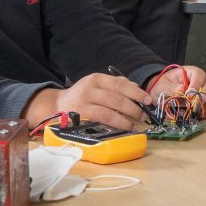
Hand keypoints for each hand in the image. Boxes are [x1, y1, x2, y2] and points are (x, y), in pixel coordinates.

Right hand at [23, 72, 151, 130]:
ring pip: (110, 112)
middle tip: (144, 115)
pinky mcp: (81, 118)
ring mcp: (84, 104)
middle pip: (116, 98)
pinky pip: (102, 122)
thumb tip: (136, 88)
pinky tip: (123, 127)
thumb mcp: (96, 85)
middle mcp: (89, 89)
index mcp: (96, 79)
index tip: (148, 100)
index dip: (136, 92)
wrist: (57, 105)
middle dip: (134, 108)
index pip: (120, 84)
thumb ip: (114, 85)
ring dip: (126, 119)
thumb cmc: (82, 96)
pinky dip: (116, 125)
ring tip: (135, 124)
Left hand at [146, 65, 205, 117]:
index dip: (196, 85)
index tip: (189, 96)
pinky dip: (205, 112)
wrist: (161, 93)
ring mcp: (203, 90)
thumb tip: (182, 89)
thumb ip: (170, 87)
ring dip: (204, 106)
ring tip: (193, 112)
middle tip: (192, 106)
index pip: (198, 74)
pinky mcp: (204, 101)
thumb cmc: (162, 86)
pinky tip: (197, 115)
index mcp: (188, 72)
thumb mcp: (161, 86)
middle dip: (201, 98)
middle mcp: (199, 80)